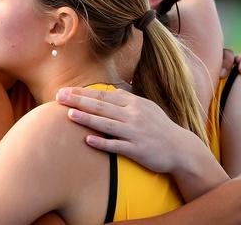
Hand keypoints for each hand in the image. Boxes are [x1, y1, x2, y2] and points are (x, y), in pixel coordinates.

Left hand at [56, 87, 197, 173]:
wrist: (181, 149)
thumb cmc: (160, 128)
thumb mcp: (147, 108)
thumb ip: (128, 100)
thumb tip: (112, 92)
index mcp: (134, 104)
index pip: (103, 95)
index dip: (83, 92)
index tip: (65, 90)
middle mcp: (133, 116)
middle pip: (101, 106)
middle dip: (79, 100)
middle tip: (59, 97)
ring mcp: (135, 132)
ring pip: (107, 124)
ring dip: (87, 119)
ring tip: (69, 114)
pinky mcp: (137, 150)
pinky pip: (116, 146)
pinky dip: (102, 142)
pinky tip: (87, 140)